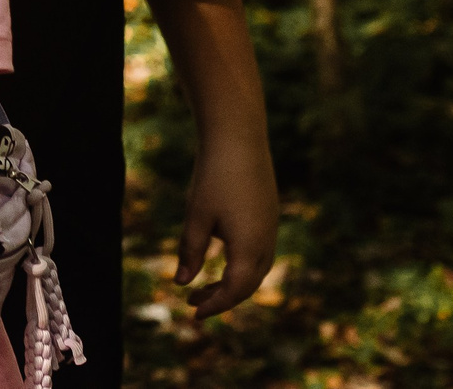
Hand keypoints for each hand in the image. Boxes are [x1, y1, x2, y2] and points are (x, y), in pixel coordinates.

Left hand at [174, 127, 279, 317]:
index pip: (234, 291)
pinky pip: (259, 253)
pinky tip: (222, 257)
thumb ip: (190, 252)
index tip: (193, 313)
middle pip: (247, 285)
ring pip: (256, 270)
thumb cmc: (214, 177)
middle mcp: (266, 243)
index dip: (215, 305)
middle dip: (222, 298)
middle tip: (193, 302)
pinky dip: (241, 266)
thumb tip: (181, 283)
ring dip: (233, 283)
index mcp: (249, 248)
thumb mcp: (196, 216)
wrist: (238, 138)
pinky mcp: (269, 216)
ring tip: (204, 285)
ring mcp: (271, 228)